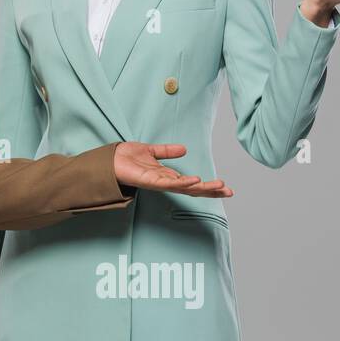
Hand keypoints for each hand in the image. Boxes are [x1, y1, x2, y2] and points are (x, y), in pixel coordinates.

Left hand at [113, 142, 232, 197]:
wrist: (110, 159)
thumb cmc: (127, 158)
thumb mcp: (152, 151)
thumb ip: (167, 151)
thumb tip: (184, 149)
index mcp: (168, 176)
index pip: (193, 183)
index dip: (208, 186)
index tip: (225, 187)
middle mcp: (165, 182)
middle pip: (193, 189)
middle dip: (211, 191)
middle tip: (229, 191)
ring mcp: (159, 183)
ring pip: (185, 188)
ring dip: (202, 188)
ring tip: (218, 186)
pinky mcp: (150, 181)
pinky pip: (169, 183)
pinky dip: (182, 183)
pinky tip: (194, 180)